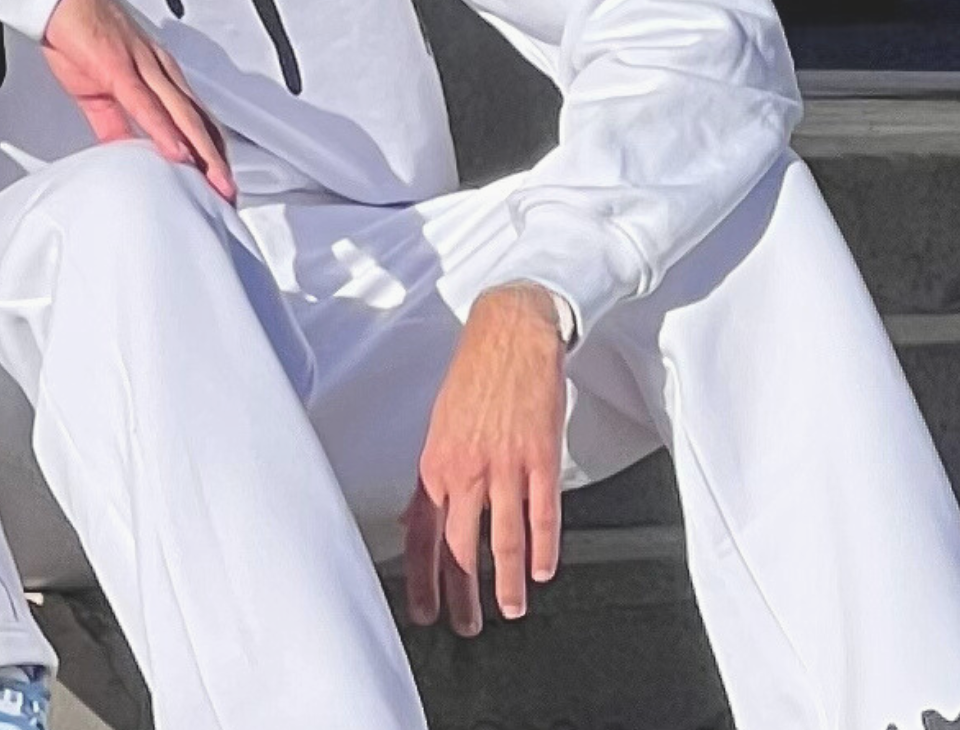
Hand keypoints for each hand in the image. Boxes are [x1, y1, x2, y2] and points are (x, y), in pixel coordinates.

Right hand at [40, 0, 236, 202]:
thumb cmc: (78, 32)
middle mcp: (159, 70)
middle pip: (198, 121)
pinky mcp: (117, 66)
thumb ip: (114, 125)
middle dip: (217, 161)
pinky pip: (146, 103)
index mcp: (157, 74)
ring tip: (217, 183)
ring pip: (182, 115)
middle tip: (230, 195)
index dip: (210, 152)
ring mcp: (142, 66)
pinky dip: (164, 130)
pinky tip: (178, 152)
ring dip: (203, 153)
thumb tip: (126, 154)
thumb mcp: (98, 91)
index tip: (220, 181)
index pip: (194, 119)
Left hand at [402, 282, 567, 634]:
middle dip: (464, 595)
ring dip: (509, 583)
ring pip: (505, 540)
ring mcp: (506, 466)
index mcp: (435, 464)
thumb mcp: (439, 426)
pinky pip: (543, 514)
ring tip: (512, 610)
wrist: (512, 332)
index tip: (425, 612)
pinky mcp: (541, 458)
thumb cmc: (474, 374)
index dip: (423, 581)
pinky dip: (544, 548)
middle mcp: (466, 470)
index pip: (422, 537)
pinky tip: (544, 570)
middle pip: (461, 549)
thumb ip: (430, 477)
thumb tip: (414, 518)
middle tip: (467, 626)